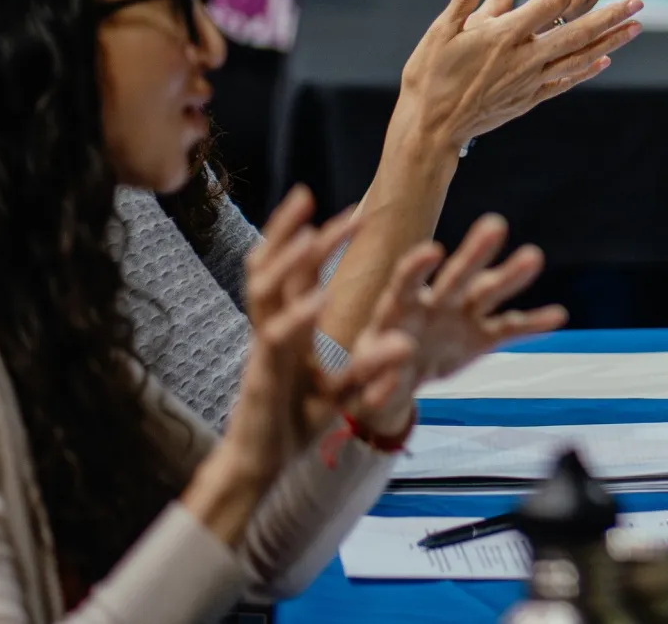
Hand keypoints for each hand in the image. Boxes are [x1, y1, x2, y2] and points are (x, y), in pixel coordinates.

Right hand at [193, 187, 405, 545]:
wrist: (260, 466)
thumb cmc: (295, 423)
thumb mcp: (343, 390)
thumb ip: (372, 365)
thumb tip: (407, 345)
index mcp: (288, 327)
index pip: (293, 271)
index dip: (306, 236)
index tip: (335, 205)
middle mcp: (272, 329)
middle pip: (272, 267)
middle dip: (293, 232)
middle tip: (320, 200)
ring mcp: (264, 349)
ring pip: (266, 291)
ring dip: (291, 260)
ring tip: (316, 233)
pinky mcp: (262, 374)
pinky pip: (276, 337)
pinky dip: (298, 316)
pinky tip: (320, 299)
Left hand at [343, 214, 569, 435]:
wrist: (393, 381)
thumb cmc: (370, 369)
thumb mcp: (362, 372)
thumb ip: (378, 367)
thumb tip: (399, 358)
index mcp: (398, 308)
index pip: (406, 282)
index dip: (417, 268)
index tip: (433, 252)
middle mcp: (434, 303)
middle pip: (455, 277)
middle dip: (474, 253)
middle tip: (494, 224)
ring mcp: (460, 317)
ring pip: (487, 292)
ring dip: (510, 275)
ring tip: (533, 256)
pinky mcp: (480, 338)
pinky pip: (508, 329)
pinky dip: (532, 324)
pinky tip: (558, 315)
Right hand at [406, 0, 642, 149]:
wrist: (431, 128)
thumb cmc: (430, 76)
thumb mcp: (440, 32)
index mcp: (502, 37)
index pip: (544, 5)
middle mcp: (523, 58)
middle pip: (576, 33)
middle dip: (610, 16)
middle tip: (638, 2)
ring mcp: (530, 81)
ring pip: (578, 58)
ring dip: (610, 42)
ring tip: (635, 27)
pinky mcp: (529, 99)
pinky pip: (565, 81)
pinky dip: (587, 70)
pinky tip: (605, 61)